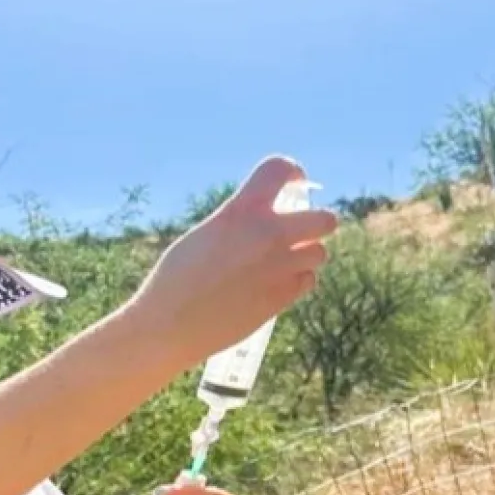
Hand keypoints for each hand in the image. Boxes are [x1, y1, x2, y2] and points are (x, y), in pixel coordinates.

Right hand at [129, 157, 337, 368]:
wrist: (170, 325)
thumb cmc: (176, 280)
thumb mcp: (204, 235)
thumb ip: (238, 223)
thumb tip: (262, 222)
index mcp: (241, 211)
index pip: (281, 169)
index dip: (292, 172)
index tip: (292, 184)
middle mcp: (267, 234)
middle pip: (324, 218)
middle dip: (315, 223)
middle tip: (298, 231)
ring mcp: (278, 268)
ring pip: (319, 253)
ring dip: (305, 255)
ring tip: (282, 263)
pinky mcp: (280, 298)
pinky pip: (307, 281)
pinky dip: (296, 281)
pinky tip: (275, 284)